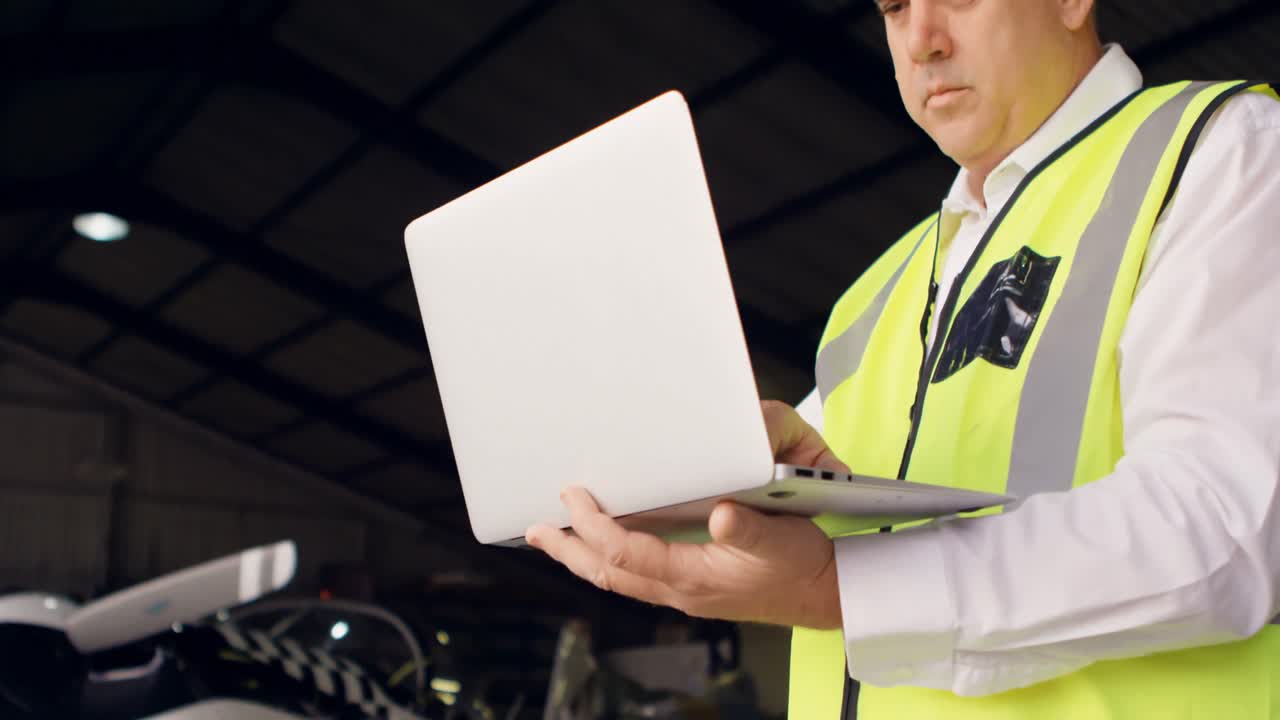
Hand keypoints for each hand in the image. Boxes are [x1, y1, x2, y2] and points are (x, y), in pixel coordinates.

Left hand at [524, 400, 848, 628]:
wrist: (825, 592)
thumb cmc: (803, 564)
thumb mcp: (778, 539)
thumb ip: (745, 527)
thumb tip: (717, 516)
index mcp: (693, 577)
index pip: (625, 554)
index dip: (593, 525)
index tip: (572, 497)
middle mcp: (680, 589)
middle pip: (607, 574)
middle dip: (567, 550)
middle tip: (534, 529)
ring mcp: (683, 591)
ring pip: (617, 578)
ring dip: (581, 556)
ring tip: (552, 537)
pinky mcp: (690, 586)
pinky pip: (634, 575)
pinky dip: (608, 558)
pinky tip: (601, 544)